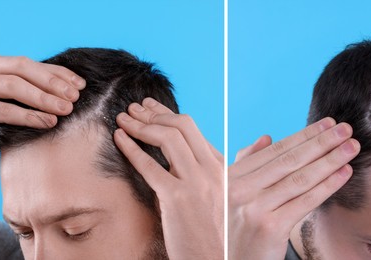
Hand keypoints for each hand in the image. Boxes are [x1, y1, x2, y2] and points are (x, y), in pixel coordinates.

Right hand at [0, 55, 85, 172]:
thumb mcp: (10, 105)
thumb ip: (30, 94)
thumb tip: (70, 92)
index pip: (30, 64)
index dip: (57, 73)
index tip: (80, 84)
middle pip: (23, 69)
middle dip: (53, 82)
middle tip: (75, 96)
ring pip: (14, 86)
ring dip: (44, 98)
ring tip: (65, 109)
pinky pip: (4, 109)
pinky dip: (29, 116)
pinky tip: (48, 123)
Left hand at [114, 97, 223, 259]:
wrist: (215, 259)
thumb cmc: (217, 233)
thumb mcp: (227, 196)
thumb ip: (228, 168)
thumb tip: (251, 142)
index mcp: (223, 168)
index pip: (193, 129)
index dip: (167, 113)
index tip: (150, 107)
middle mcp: (212, 170)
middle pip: (182, 125)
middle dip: (153, 112)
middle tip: (134, 108)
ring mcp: (196, 183)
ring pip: (168, 138)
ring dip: (141, 124)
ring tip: (123, 119)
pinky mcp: (177, 199)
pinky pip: (150, 165)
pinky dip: (131, 148)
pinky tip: (120, 139)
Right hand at [228, 118, 359, 259]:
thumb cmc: (240, 229)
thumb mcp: (235, 194)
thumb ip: (247, 165)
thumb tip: (267, 137)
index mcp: (230, 177)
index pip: (274, 151)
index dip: (303, 135)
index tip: (327, 124)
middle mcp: (239, 189)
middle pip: (289, 160)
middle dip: (321, 142)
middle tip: (346, 129)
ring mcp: (254, 208)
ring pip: (300, 179)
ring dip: (330, 160)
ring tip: (351, 148)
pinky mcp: (270, 227)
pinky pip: (306, 201)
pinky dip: (328, 186)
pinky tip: (344, 174)